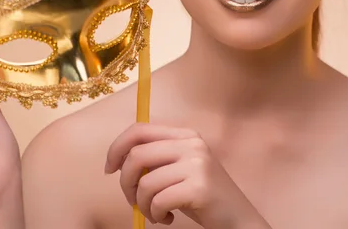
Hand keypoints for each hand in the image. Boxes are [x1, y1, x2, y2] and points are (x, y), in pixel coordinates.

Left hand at [105, 123, 268, 227]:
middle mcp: (192, 144)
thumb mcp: (178, 169)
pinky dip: (155, 214)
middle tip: (132, 200)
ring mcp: (197, 164)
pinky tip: (166, 218)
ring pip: (145, 182)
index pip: (139, 130)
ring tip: (154, 213)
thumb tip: (118, 161)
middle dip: (125, 182)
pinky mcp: (200, 187)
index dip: (117, 148)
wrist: (237, 218)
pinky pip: (158, 200)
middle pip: (136, 155)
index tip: (109, 169)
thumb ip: (155, 159)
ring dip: (142, 204)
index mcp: (185, 135)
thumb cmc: (201, 196)